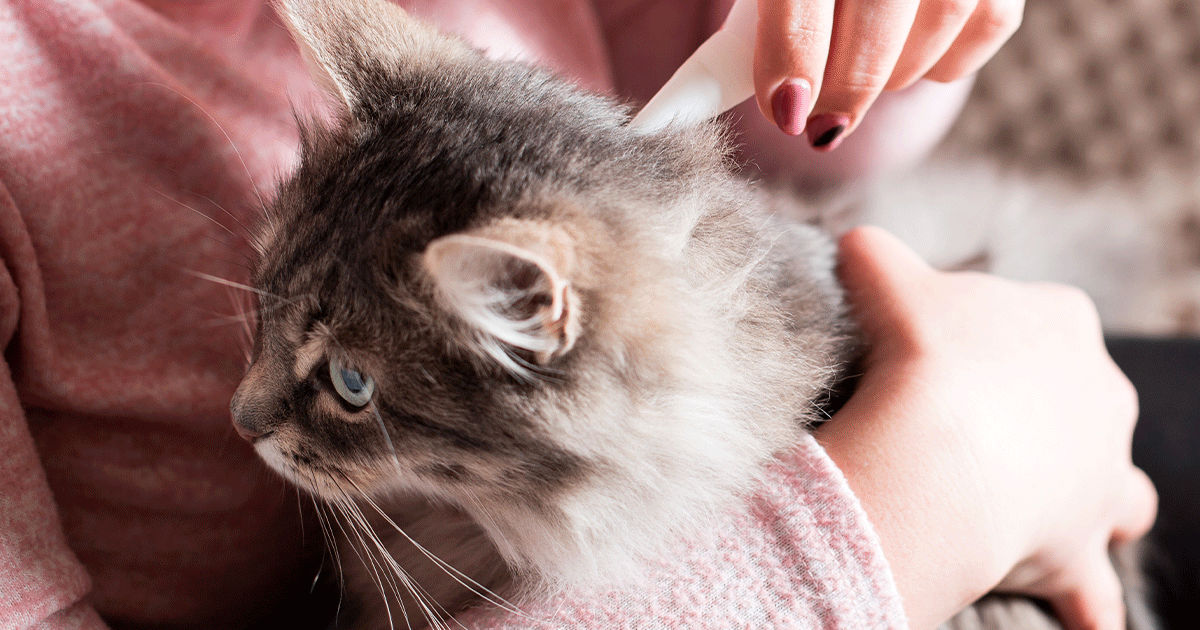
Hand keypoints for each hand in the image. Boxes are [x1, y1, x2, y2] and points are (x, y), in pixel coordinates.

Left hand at [751, 0, 1022, 148]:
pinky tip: (907, 59)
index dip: (794, 51)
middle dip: (847, 85)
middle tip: (818, 123)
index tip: (786, 113)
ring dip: (892, 76)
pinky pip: (991, 21)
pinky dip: (944, 61)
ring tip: (856, 82)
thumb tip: (707, 107)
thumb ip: (738, 41)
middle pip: (881, 5)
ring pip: (941, 17)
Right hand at [817, 227, 1156, 628]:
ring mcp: (1099, 476)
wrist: (936, 445)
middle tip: (975, 433)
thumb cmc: (919, 353)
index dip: (989, 342)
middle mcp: (1101, 397)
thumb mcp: (884, 275)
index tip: (942, 358)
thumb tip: (855, 244)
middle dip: (1044, 419)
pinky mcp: (1080, 545)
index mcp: (1062, 323)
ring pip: (1117, 492)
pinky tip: (1070, 612)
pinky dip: (1082, 603)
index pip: (1039, 324)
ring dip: (1090, 502)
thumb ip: (875, 255)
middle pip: (1080, 405)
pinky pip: (1092, 590)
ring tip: (1042, 513)